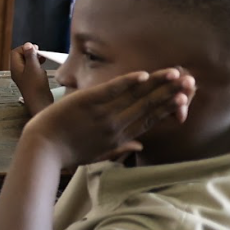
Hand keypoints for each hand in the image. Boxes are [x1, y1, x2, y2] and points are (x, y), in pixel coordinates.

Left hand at [10, 43, 55, 113]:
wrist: (40, 102)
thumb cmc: (36, 85)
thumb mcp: (33, 67)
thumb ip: (30, 55)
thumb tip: (28, 45)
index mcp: (15, 67)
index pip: (15, 52)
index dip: (25, 48)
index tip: (35, 49)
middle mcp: (18, 71)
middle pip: (21, 57)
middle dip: (30, 53)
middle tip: (40, 53)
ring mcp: (24, 76)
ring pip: (27, 63)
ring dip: (35, 59)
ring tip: (43, 58)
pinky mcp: (31, 81)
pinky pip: (32, 69)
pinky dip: (37, 66)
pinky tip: (43, 67)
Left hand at [23, 68, 192, 164]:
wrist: (41, 150)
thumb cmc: (67, 153)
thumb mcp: (97, 155)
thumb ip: (120, 150)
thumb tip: (140, 147)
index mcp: (119, 138)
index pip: (149, 120)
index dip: (168, 109)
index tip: (183, 99)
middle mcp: (115, 126)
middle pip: (148, 106)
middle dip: (170, 93)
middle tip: (188, 80)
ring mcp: (101, 114)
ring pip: (135, 97)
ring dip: (156, 84)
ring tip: (174, 74)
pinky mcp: (85, 102)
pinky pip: (111, 90)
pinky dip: (127, 82)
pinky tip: (142, 75)